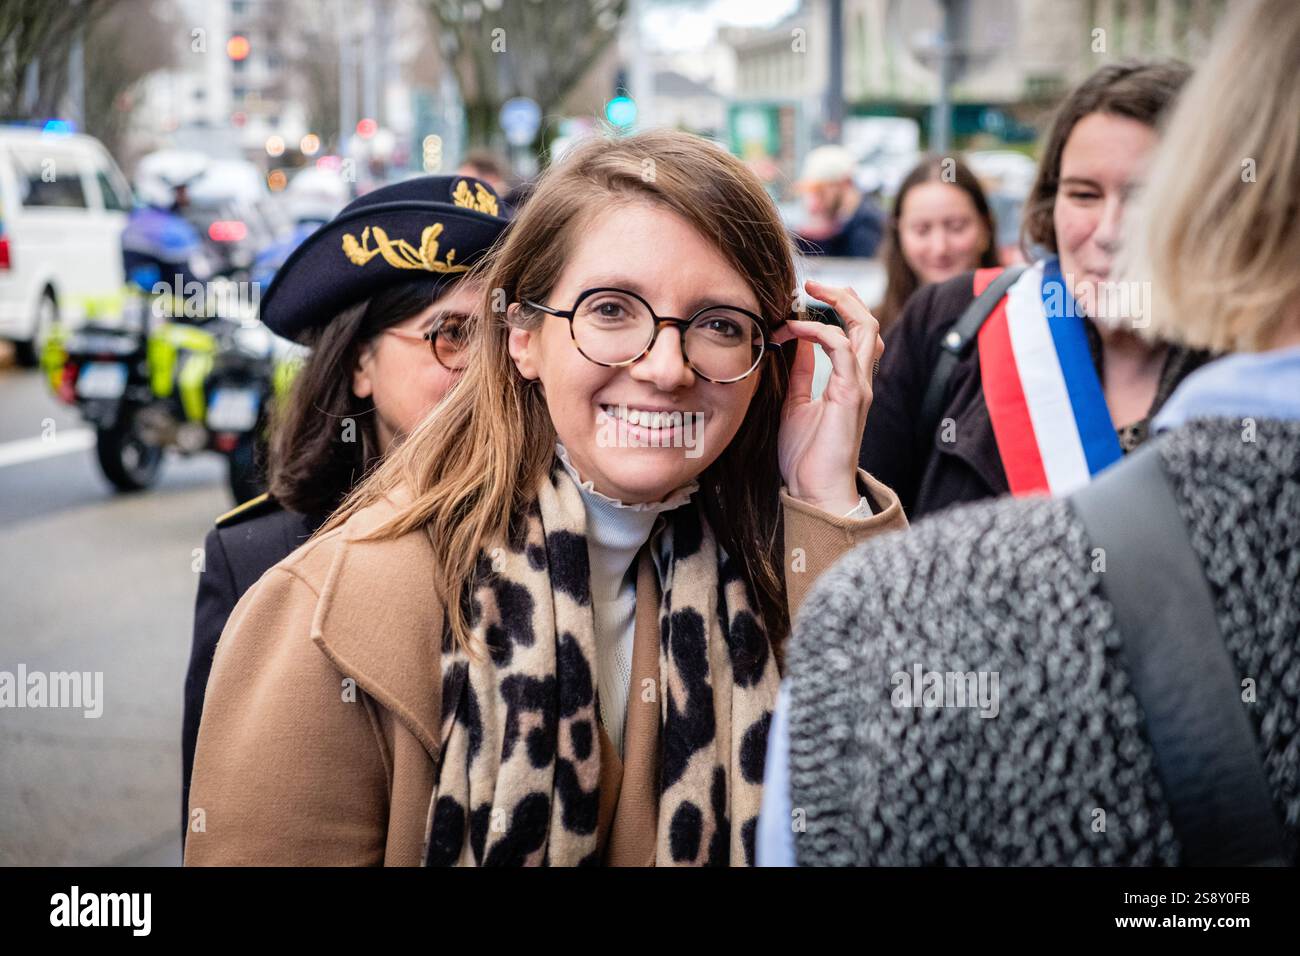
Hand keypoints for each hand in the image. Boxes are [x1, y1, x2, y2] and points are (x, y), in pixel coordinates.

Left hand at [773, 279, 883, 514]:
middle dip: (843, 297)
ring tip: (809, 293)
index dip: (833, 312)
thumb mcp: (795, 405)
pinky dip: (820, 332)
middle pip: (867, 323)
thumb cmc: (806, 457)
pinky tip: (796, 330)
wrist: (815, 492)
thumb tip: (793, 344)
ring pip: (864, 329)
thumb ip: (800, 374)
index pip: (854, 334)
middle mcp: (860, 380)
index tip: (798, 306)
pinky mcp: (852, 395)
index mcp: (849, 382)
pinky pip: (842, 349)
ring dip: (838, 304)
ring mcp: (859, 386)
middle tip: (812, 285)